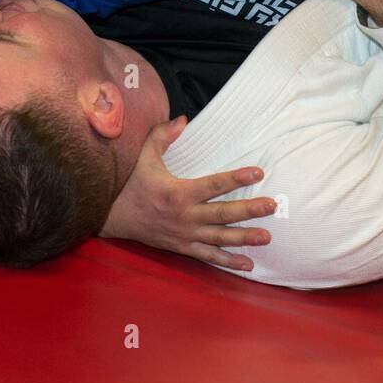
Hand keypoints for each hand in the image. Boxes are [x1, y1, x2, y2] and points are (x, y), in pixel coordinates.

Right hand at [98, 117, 276, 270]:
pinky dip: (228, 261)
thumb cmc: (130, 184)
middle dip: (249, 210)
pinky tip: (248, 264)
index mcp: (178, 193)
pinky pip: (208, 256)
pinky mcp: (183, 247)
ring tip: (266, 237)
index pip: (214, 185)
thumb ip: (162, 136)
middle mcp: (185, 216)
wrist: (111, 217)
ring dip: (244, 238)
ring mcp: (185, 235)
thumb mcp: (143, 157)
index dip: (237, 178)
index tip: (258, 172)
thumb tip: (182, 119)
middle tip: (272, 205)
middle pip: (223, 213)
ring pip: (220, 238)